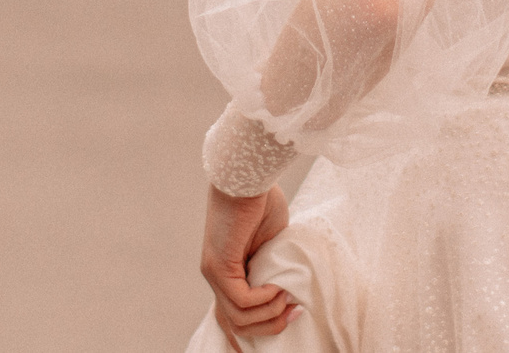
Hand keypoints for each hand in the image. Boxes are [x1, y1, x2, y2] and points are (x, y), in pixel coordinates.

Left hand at [199, 184, 299, 342]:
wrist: (248, 173)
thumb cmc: (262, 199)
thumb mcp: (271, 241)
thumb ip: (271, 265)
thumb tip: (286, 286)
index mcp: (226, 270)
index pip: (228, 315)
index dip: (245, 337)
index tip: (263, 344)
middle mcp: (214, 275)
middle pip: (235, 325)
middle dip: (268, 328)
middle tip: (294, 314)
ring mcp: (214, 272)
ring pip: (240, 319)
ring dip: (271, 314)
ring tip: (288, 297)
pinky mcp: (220, 266)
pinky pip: (244, 302)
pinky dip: (266, 299)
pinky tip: (279, 285)